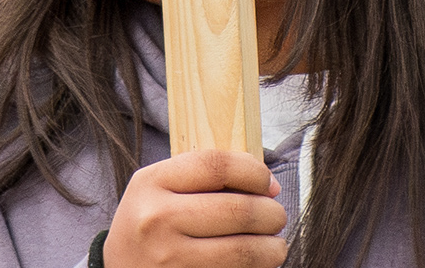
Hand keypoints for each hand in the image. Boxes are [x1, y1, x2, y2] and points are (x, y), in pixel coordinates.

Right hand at [106, 149, 285, 267]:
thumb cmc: (147, 226)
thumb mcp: (159, 189)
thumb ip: (203, 179)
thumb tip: (267, 185)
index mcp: (152, 183)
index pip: (216, 166)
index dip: (254, 172)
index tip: (267, 183)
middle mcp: (157, 219)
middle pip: (238, 209)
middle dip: (271, 214)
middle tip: (276, 217)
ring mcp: (169, 258)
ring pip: (243, 250)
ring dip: (272, 248)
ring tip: (274, 245)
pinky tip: (256, 264)